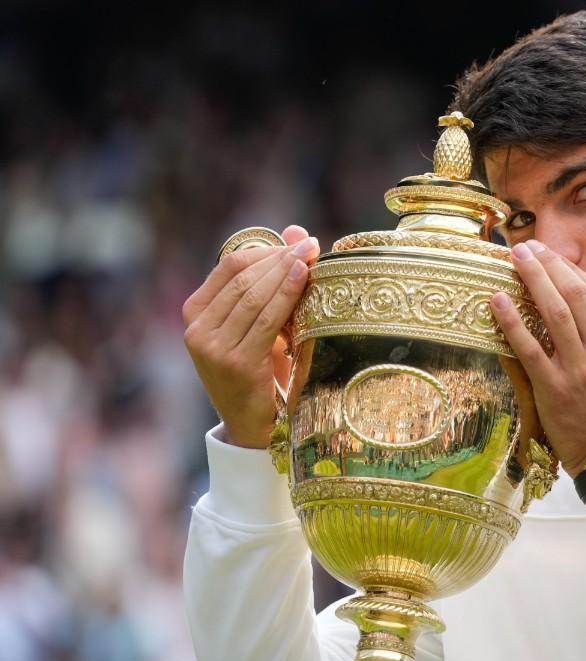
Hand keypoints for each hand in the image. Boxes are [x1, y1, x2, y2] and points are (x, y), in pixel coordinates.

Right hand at [182, 226, 319, 448]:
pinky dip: (287, 295)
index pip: (230, 266)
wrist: (254, 426)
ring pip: (254, 296)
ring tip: (312, 256)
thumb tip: (296, 231)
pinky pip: (266, 320)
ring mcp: (212, 347)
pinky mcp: (235, 363)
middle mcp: (196, 328)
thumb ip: (272, 279)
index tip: (299, 242)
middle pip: (243, 278)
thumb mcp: (262, 323)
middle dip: (281, 258)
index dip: (266, 250)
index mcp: (195, 312)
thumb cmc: (262, 370)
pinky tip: (304, 279)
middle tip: (312, 246)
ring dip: (286, 272)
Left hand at [489, 239, 585, 477]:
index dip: (572, 270)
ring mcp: (580, 370)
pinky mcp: (554, 388)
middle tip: (528, 249)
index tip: (553, 256)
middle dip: (549, 265)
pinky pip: (528, 348)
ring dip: (531, 280)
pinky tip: (497, 301)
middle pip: (575, 295)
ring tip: (515, 260)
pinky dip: (511, 321)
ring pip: (553, 313)